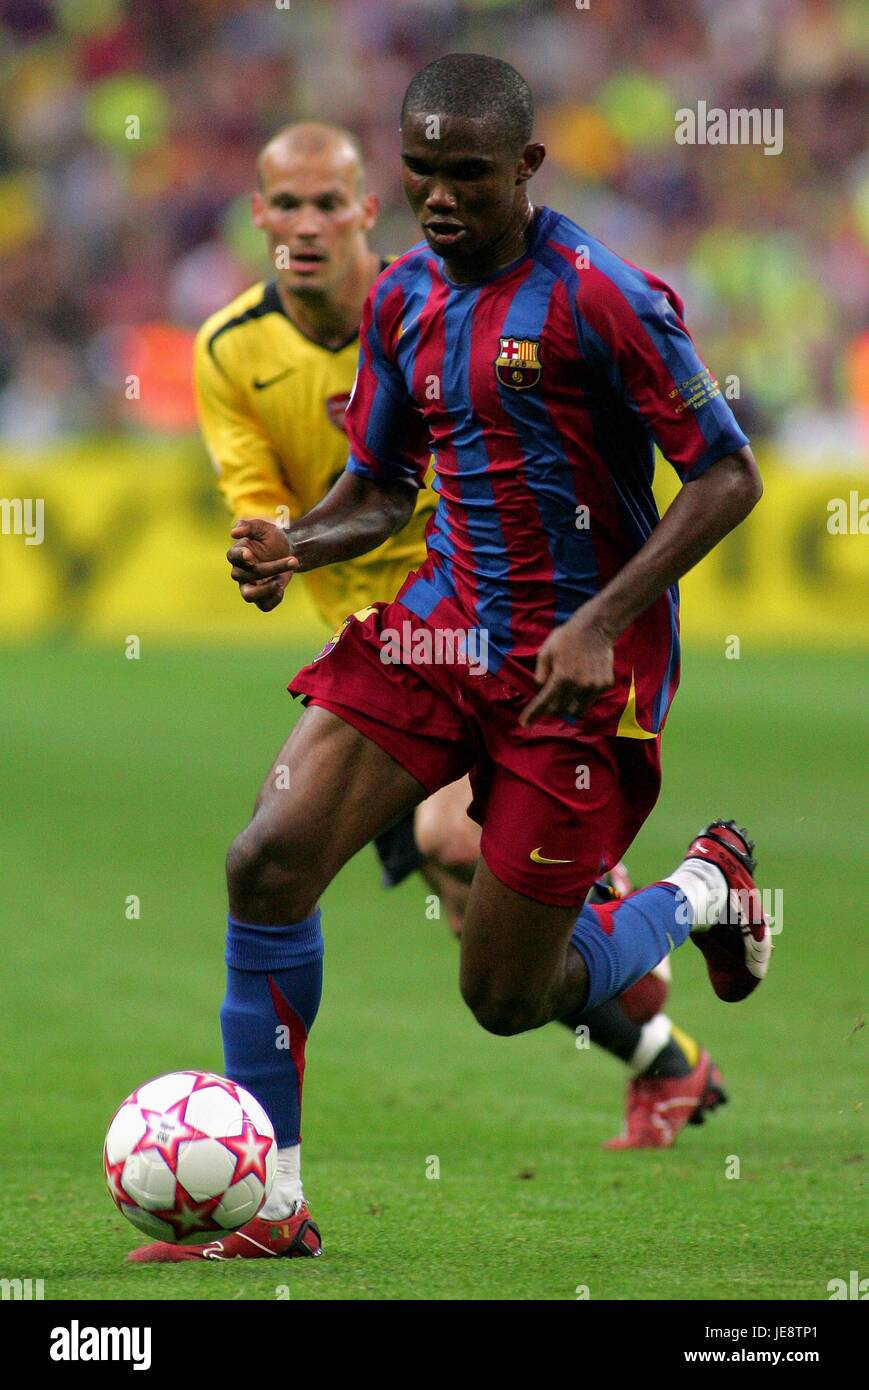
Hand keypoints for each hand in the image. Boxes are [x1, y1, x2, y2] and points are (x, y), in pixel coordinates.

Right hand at [226, 518, 299, 607]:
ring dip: (266, 589)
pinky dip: (274, 599)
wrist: (287, 550)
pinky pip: (264, 606)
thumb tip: (233, 532)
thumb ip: (247, 526)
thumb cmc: (271, 537)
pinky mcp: (262, 596)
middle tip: (293, 560)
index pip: (233, 556)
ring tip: (281, 580)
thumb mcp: (262, 527)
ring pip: (249, 596)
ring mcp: (250, 586)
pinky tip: (281, 586)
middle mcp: (241, 572)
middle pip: (246, 575)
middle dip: (270, 568)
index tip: (250, 555)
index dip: (240, 556)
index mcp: (238, 554)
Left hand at [519, 611, 614, 726]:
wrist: (596, 628)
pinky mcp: (605, 684)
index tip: (524, 723)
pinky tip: (582, 680)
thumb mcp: (546, 651)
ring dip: (569, 706)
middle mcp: (579, 685)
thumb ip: (540, 673)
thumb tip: (540, 689)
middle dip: (551, 709)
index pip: (544, 702)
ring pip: (578, 710)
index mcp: (562, 678)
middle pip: (561, 710)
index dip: (533, 714)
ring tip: (567, 692)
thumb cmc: (567, 638)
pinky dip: (584, 696)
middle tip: (549, 701)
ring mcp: (594, 686)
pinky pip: (591, 699)